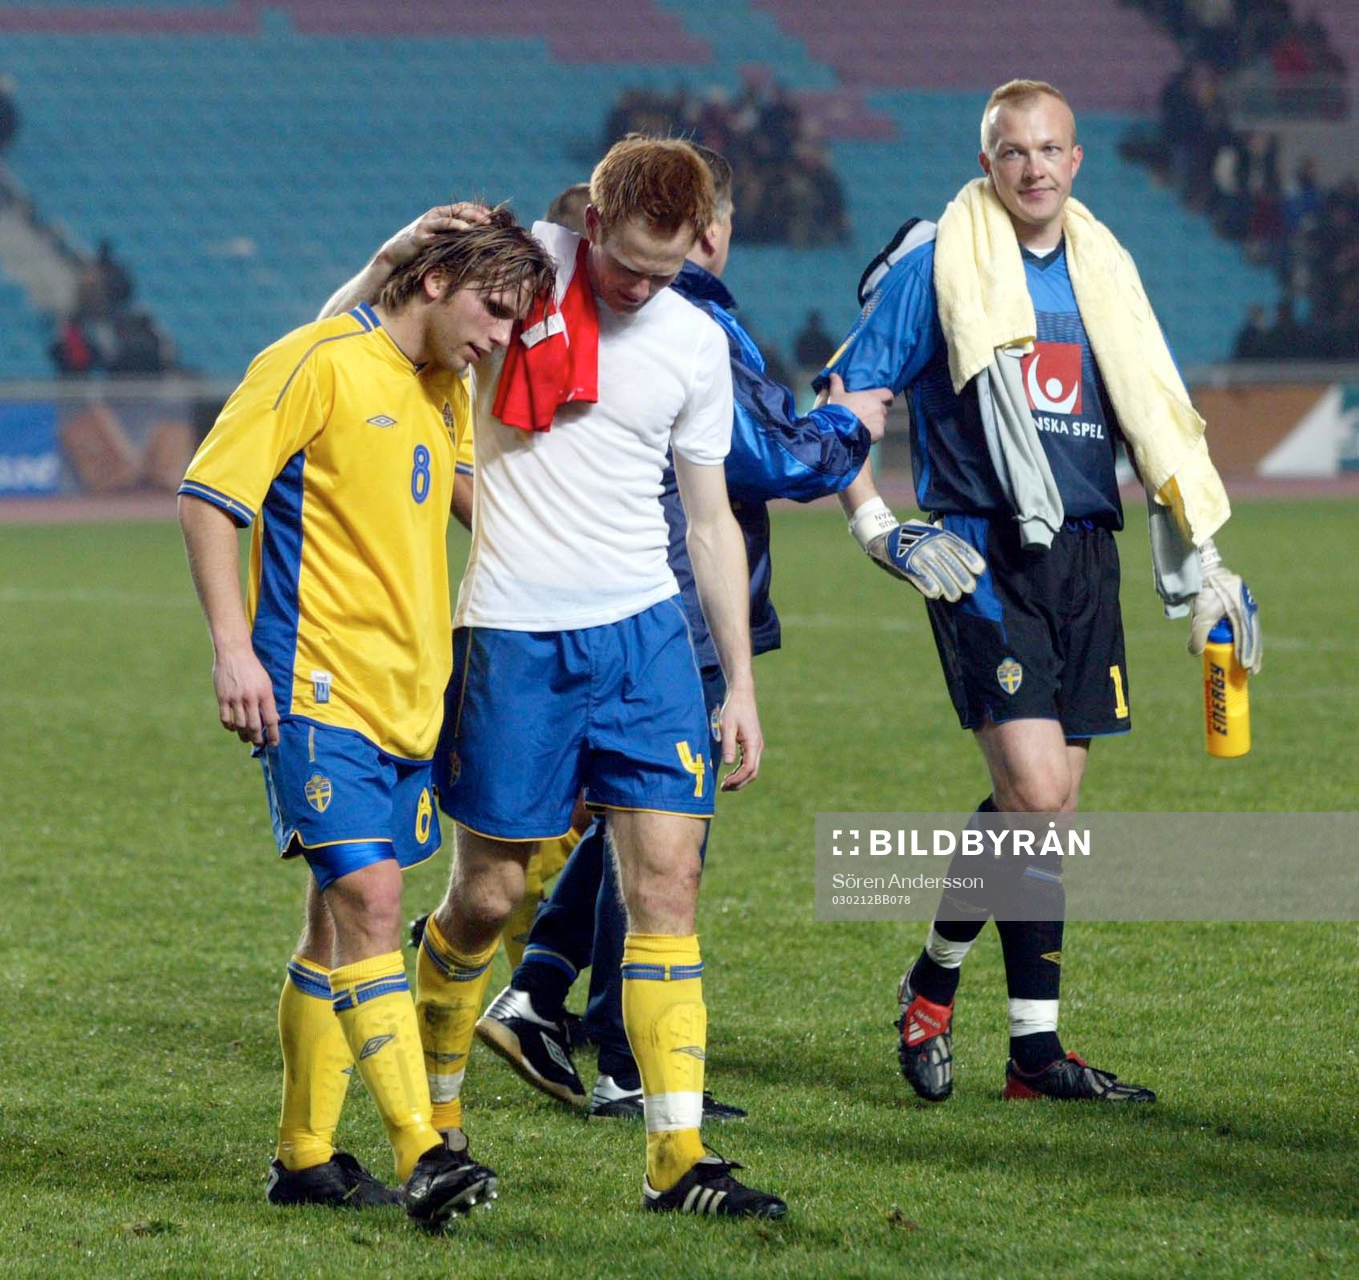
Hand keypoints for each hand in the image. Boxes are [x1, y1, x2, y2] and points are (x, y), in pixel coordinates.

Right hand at [212, 645, 279, 746]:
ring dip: (243, 735)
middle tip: (259, 744)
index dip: (273, 734)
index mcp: (264, 694)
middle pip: (255, 726)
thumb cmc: (253, 669)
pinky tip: (233, 728)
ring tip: (246, 738)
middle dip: (258, 739)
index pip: (271, 720)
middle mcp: (250, 698)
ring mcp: (235, 698)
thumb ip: (269, 702)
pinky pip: (225, 718)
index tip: (274, 744)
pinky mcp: (222, 698)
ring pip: (240, 725)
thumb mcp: (266, 683)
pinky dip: (229, 726)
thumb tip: (275, 720)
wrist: (234, 654)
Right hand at [378, 202, 490, 268]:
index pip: (462, 206)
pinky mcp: (420, 237)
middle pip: (458, 211)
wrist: (395, 253)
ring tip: (479, 226)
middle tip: (490, 221)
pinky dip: (450, 234)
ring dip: (465, 222)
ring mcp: (426, 224)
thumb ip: (452, 235)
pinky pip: (437, 234)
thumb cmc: (420, 247)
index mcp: (439, 213)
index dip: (477, 209)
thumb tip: (474, 240)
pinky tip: (461, 236)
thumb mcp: (438, 238)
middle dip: (476, 215)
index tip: (492, 216)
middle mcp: (433, 215)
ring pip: (449, 220)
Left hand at [715, 682, 762, 791]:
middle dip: (739, 783)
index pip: (748, 768)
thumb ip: (728, 745)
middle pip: (752, 772)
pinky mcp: (752, 744)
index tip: (724, 784)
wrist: (742, 695)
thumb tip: (728, 764)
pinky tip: (730, 774)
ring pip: (752, 769)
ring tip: (725, 784)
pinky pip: (749, 762)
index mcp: (753, 743)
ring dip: (740, 779)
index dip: (737, 779)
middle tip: (723, 788)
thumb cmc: (734, 709)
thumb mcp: (727, 726)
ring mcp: (756, 746)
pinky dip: (740, 771)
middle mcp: (758, 746)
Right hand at [825, 373, 892, 442]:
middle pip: (882, 409)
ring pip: (881, 422)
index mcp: (872, 397)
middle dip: (876, 412)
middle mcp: (879, 408)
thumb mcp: (836, 395)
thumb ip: (837, 384)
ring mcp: (880, 422)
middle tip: (865, 415)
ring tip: (862, 426)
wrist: (839, 429)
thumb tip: (833, 375)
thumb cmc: (839, 411)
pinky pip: (879, 433)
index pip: (887, 394)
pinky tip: (863, 434)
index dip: (887, 397)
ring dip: (875, 423)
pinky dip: (873, 433)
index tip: (887, 400)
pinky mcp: (879, 433)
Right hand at [848, 499, 985, 600]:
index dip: (970, 558)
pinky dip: (927, 585)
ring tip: (955, 596)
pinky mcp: (903, 563)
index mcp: (937, 535)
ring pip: (935, 570)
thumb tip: (967, 559)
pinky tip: (936, 594)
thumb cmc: (912, 539)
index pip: (958, 546)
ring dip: (947, 585)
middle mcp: (928, 543)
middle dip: (961, 576)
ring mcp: (916, 552)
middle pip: (949, 561)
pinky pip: (917, 575)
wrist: (882, 537)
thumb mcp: (930, 534)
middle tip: (970, 589)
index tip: (980, 570)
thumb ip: (945, 544)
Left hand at [1187, 540, 1261, 672]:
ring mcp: (1247, 607)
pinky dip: (1248, 638)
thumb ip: (1197, 636)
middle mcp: (1248, 610)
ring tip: (1252, 665)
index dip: (1247, 653)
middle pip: (1253, 637)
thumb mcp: (1200, 617)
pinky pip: (1247, 625)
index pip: (1246, 637)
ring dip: (1252, 648)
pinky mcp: (1243, 606)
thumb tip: (1196, 654)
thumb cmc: (1204, 595)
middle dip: (1254, 655)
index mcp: (1241, 612)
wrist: (1205, 572)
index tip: (1247, 668)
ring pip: (1252, 632)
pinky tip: (1247, 648)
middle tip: (1252, 672)